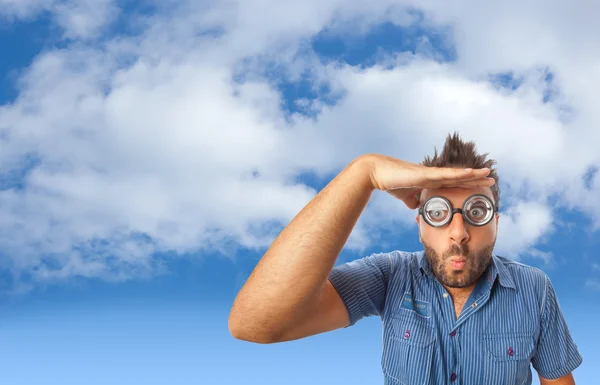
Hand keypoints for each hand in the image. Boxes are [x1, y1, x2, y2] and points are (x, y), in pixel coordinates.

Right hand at [360, 154, 494, 209]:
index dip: (467, 183)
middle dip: (475, 179)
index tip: (480, 185)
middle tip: (491, 179)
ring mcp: (430, 173)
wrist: (377, 173)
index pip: (453, 183)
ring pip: (456, 174)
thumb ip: (413, 200)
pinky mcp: (425, 174)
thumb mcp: (406, 196)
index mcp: (430, 181)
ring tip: (487, 173)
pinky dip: (458, 174)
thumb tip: (417, 207)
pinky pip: (445, 174)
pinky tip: (470, 173)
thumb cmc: (390, 182)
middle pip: (459, 177)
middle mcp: (433, 175)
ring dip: (472, 174)